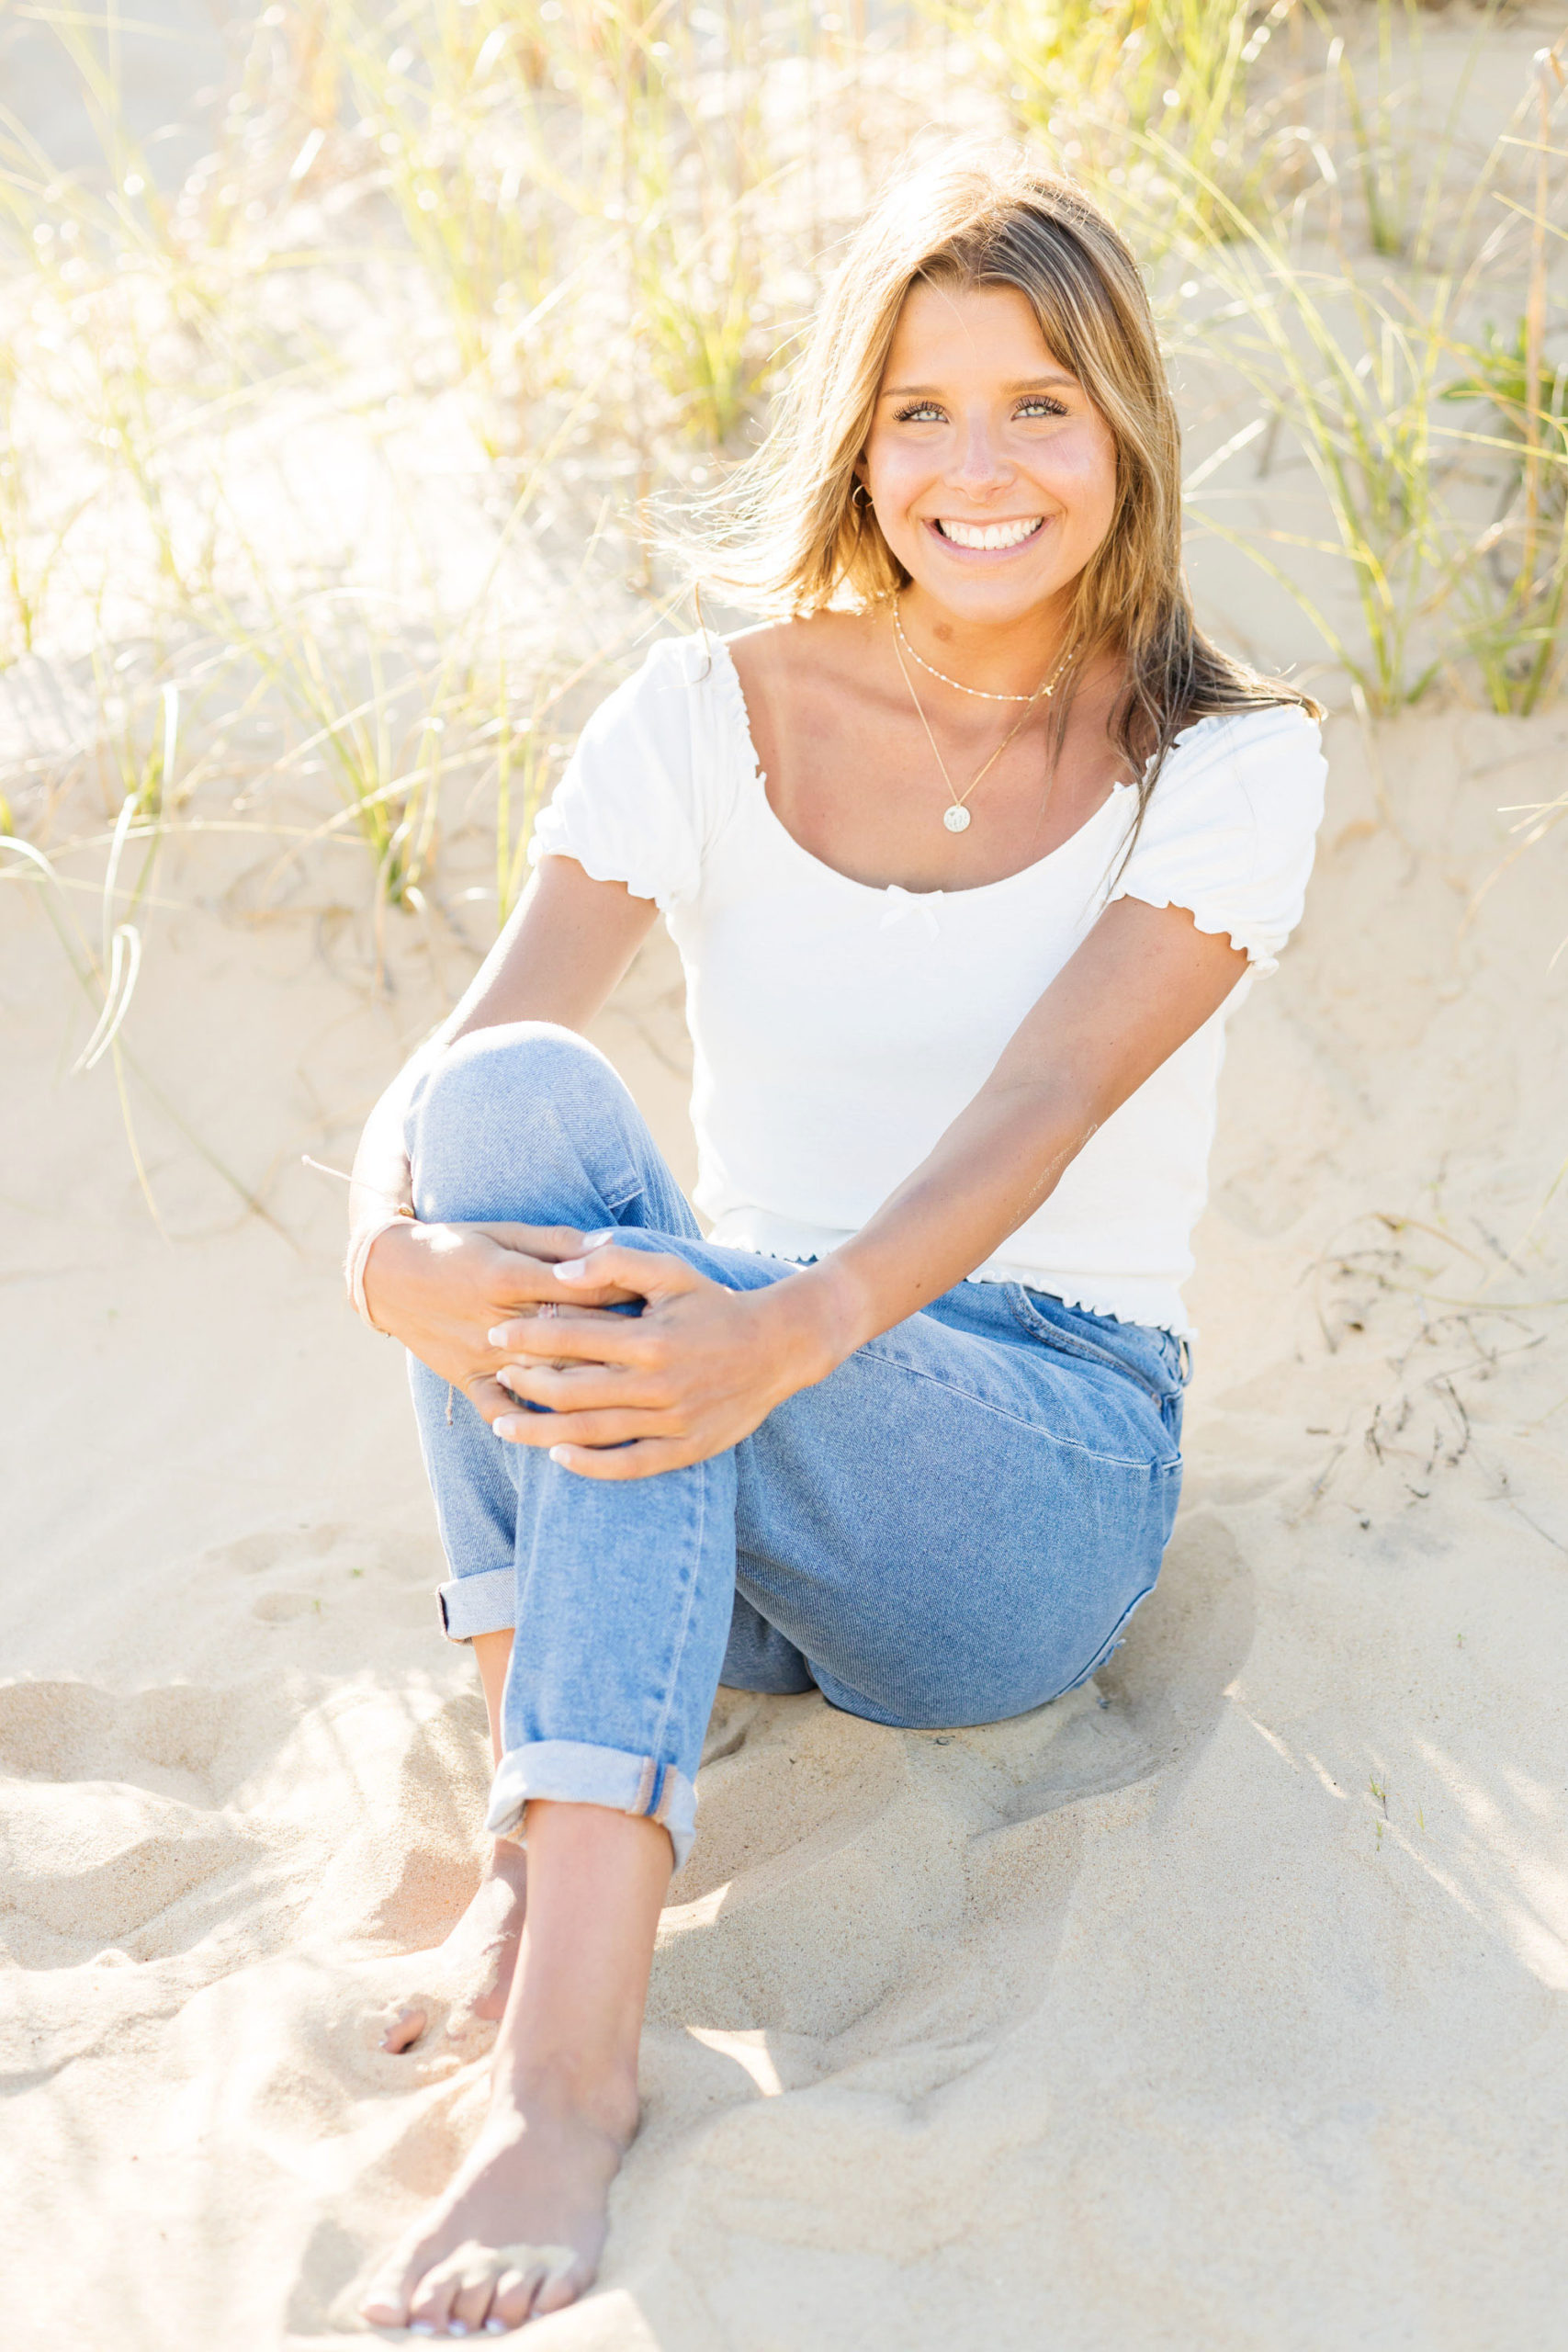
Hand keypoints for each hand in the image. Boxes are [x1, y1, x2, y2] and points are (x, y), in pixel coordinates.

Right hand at [360, 1219, 639, 1424]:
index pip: (577, 1289)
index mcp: (507, 1276)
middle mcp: (495, 1321)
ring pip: (542, 1379)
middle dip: (619, 1345)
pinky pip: (501, 1408)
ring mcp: (480, 1355)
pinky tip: (570, 1433)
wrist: (388, 1276)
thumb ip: (556, 1242)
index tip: (660, 1302)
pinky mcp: (466, 1378)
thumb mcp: (502, 1230)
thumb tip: (607, 1244)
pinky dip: (531, 1423)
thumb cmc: (454, 1244)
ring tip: (635, 1393)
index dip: (622, 1295)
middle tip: (664, 1354)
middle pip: (569, 1338)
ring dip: (588, 1388)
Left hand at [486, 1242, 838, 1479]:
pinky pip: (629, 1466)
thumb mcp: (672, 1271)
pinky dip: (590, 1466)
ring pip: (591, 1434)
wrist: (779, 1347)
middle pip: (572, 1391)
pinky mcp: (686, 1449)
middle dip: (526, 1385)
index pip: (571, 1338)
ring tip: (505, 1426)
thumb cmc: (716, 1305)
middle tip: (499, 1376)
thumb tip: (560, 1272)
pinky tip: (559, 1458)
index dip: (526, 1337)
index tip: (495, 1333)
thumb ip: (616, 1265)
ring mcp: (672, 1421)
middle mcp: (658, 1384)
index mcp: (650, 1338)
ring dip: (540, 1432)